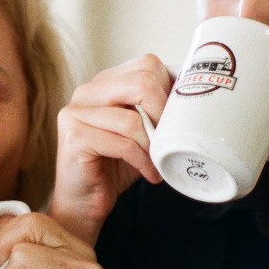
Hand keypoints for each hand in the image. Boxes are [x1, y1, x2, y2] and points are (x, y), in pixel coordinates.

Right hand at [50, 54, 171, 243]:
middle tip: (169, 140)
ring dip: (153, 146)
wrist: (84, 203)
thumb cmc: (115, 166)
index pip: (147, 64)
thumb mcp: (141, 131)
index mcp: (104, 82)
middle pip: (141, 82)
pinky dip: (142, 161)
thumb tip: (194, 94)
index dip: (170, 91)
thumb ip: (156, 108)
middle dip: (164, 114)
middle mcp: (86, 91)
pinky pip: (122, 143)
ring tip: (158, 163)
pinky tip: (148, 174)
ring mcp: (75, 112)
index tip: (176, 119)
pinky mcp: (74, 137)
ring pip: (132, 118)